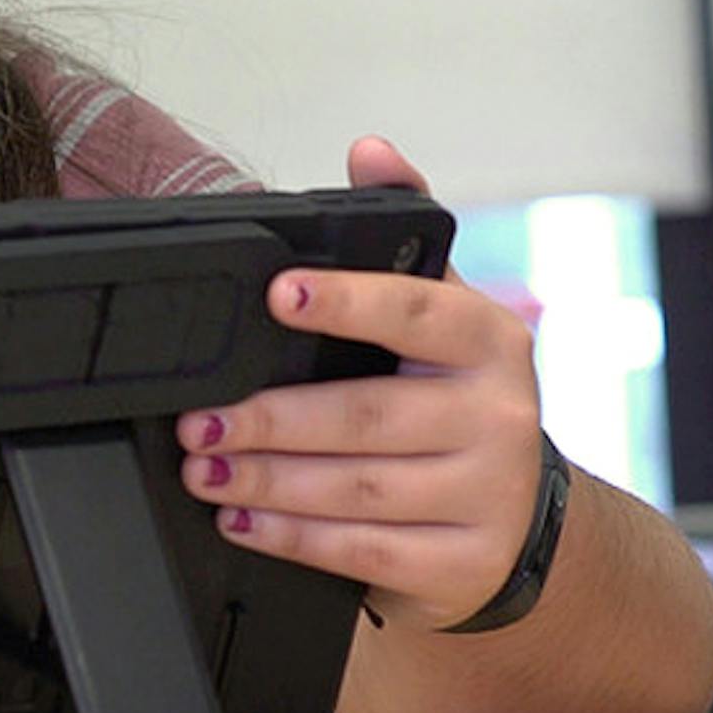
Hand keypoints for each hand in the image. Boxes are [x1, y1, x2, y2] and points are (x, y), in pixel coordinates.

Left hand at [174, 137, 547, 628]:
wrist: (515, 521)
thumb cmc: (455, 401)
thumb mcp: (442, 315)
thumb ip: (402, 231)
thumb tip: (371, 150)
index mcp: (488, 340)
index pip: (417, 311)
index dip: (348, 300)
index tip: (276, 293)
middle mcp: (499, 415)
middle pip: (369, 414)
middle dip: (271, 418)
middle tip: (197, 419)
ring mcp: (489, 494)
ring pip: (360, 488)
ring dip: (269, 479)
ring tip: (202, 467)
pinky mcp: (464, 562)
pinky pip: (364, 551)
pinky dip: (294, 537)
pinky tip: (243, 520)